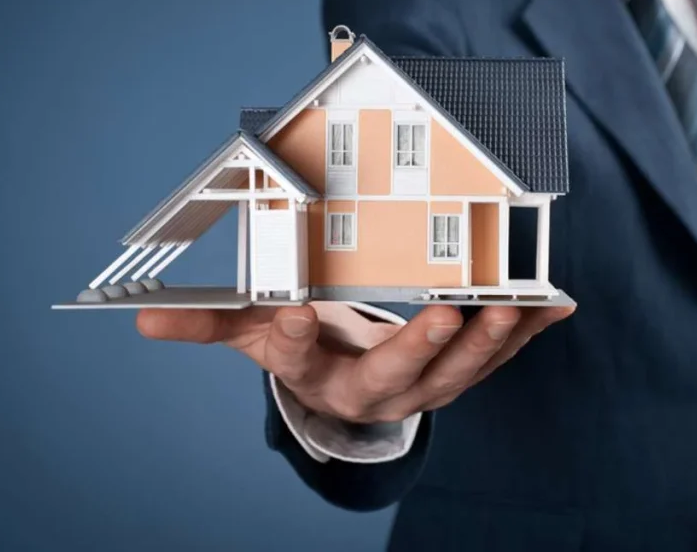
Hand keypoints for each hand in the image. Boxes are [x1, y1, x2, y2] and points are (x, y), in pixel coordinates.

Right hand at [136, 303, 574, 422]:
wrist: (349, 385)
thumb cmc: (304, 349)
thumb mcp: (253, 337)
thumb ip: (206, 324)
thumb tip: (139, 318)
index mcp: (320, 380)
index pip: (300, 363)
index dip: (297, 341)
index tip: (297, 313)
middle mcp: (378, 392)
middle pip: (400, 377)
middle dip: (425, 348)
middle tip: (449, 314)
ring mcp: (426, 386)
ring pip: (462, 373)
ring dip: (492, 341)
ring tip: (514, 307)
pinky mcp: (460, 373)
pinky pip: (498, 357)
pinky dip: (528, 332)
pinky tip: (556, 305)